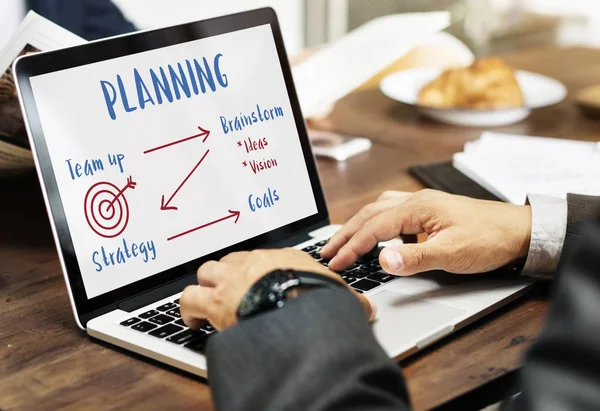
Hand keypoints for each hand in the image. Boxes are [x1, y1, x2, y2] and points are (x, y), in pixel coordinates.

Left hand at [180, 248, 374, 330]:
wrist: (301, 313)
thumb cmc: (320, 302)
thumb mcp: (340, 297)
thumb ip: (350, 299)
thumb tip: (367, 308)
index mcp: (283, 258)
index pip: (263, 258)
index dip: (257, 271)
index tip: (256, 282)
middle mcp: (254, 263)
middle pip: (231, 260)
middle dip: (227, 275)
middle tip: (230, 291)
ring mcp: (232, 280)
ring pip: (206, 271)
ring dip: (204, 287)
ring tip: (206, 303)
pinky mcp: (215, 301)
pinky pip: (189, 298)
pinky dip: (188, 309)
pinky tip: (193, 321)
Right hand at [321, 189, 531, 275]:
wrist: (520, 230)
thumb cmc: (490, 238)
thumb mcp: (452, 253)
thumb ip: (415, 257)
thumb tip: (382, 260)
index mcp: (417, 208)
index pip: (373, 228)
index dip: (351, 247)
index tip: (335, 263)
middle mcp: (416, 201)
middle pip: (370, 214)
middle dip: (345, 233)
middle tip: (327, 251)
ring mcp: (423, 205)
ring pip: (379, 210)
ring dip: (358, 225)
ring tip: (343, 241)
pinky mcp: (430, 212)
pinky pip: (393, 212)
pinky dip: (377, 222)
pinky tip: (379, 233)